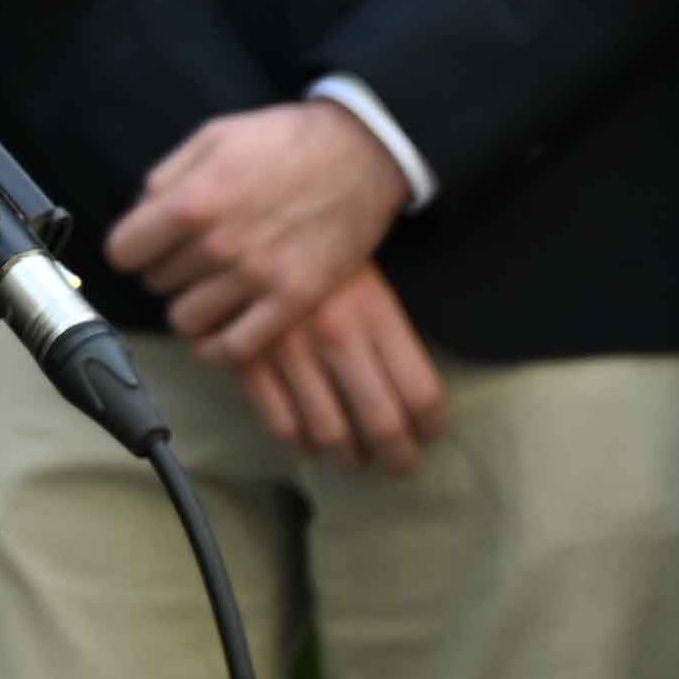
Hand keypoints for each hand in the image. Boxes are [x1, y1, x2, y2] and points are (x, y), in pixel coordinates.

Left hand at [104, 98, 408, 355]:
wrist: (359, 155)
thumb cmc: (283, 141)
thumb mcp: (213, 137)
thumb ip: (166, 177)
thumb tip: (140, 216)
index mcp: (193, 201)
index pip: (124, 252)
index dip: (132, 247)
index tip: (146, 246)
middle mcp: (219, 244)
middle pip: (156, 283)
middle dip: (165, 269)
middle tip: (190, 257)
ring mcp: (257, 277)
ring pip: (186, 319)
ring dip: (191, 305)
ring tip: (208, 288)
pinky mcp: (292, 301)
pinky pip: (235, 347)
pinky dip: (219, 344)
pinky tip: (223, 326)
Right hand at [224, 266, 449, 476]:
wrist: (250, 215)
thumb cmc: (319, 249)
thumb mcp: (368, 278)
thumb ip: (390, 334)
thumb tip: (416, 399)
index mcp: (374, 313)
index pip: (421, 394)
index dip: (431, 425)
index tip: (428, 433)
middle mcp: (336, 336)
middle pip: (383, 424)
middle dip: (397, 457)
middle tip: (399, 463)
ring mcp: (290, 349)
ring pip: (330, 435)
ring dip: (346, 455)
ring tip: (352, 454)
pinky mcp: (247, 357)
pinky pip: (280, 424)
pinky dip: (299, 441)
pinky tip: (307, 437)